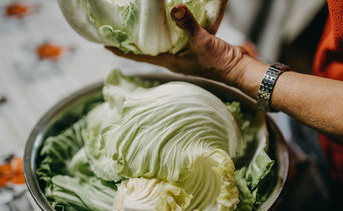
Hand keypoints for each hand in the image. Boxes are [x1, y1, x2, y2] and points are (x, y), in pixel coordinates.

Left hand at [106, 4, 251, 86]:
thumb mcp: (202, 42)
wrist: (237, 69)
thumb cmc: (219, 61)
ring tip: (138, 26)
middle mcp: (173, 60)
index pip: (140, 58)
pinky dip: (168, 31)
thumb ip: (188, 25)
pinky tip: (168, 21)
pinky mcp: (192, 49)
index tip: (105, 45)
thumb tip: (174, 8)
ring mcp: (182, 55)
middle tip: (118, 32)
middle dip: (132, 43)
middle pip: (146, 52)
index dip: (122, 52)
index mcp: (170, 62)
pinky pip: (174, 39)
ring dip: (149, 37)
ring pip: (160, 45)